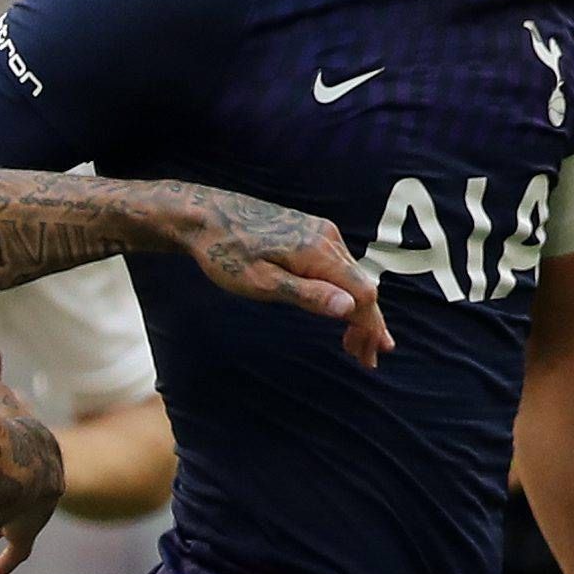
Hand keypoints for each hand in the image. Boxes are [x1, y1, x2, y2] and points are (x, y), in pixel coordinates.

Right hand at [0, 346, 61, 573]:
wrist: (5, 460)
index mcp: (42, 454)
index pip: (28, 463)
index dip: (8, 466)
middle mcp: (47, 486)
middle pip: (24, 497)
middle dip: (4, 504)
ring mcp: (38, 512)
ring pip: (17, 525)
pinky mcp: (24, 534)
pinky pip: (18, 553)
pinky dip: (6, 561)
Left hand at [171, 186, 388, 367]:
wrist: (204, 215)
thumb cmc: (226, 253)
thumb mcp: (262, 283)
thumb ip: (308, 295)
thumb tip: (350, 308)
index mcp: (317, 252)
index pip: (362, 294)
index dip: (370, 327)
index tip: (370, 356)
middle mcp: (327, 237)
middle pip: (363, 286)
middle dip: (368, 324)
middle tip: (368, 359)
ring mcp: (320, 232)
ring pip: (352, 276)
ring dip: (357, 310)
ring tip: (354, 343)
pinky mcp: (311, 231)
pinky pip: (339, 266)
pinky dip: (344, 292)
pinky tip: (338, 308)